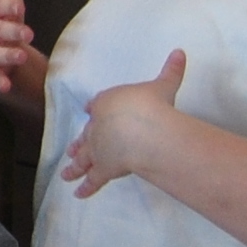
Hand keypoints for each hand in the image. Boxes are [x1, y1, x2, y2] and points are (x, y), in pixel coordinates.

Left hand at [60, 50, 186, 196]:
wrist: (142, 129)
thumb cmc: (150, 105)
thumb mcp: (162, 85)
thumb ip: (170, 71)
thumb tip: (180, 52)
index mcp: (106, 103)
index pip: (97, 106)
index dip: (94, 109)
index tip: (89, 111)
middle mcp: (97, 126)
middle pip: (86, 134)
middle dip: (80, 142)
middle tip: (71, 149)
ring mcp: (98, 149)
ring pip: (83, 158)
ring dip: (74, 166)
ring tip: (66, 173)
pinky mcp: (103, 168)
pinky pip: (93, 180)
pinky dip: (85, 188)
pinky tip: (78, 195)